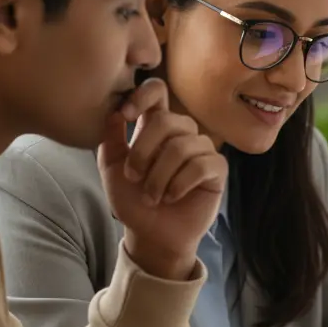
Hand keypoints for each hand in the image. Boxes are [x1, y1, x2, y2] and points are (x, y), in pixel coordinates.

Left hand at [97, 78, 226, 280]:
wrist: (152, 235)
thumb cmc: (133, 201)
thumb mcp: (112, 169)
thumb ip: (111, 138)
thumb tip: (114, 109)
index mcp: (155, 126)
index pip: (157, 91)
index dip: (142, 96)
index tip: (125, 115)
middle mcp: (180, 133)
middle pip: (168, 119)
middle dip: (144, 151)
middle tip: (134, 177)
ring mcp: (201, 149)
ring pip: (183, 146)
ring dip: (160, 176)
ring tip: (152, 196)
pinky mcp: (216, 169)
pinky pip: (201, 165)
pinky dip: (180, 184)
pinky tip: (171, 197)